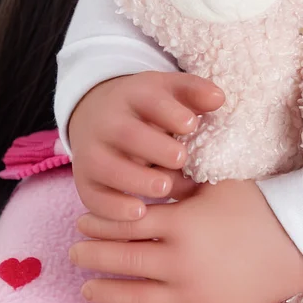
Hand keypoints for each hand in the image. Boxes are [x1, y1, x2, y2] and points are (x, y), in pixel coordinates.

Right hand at [67, 72, 223, 221]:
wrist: (98, 116)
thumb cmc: (148, 108)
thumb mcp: (169, 91)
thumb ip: (194, 92)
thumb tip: (218, 99)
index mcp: (133, 95)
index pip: (150, 99)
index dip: (170, 112)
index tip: (191, 124)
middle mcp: (108, 122)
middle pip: (127, 134)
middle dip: (154, 147)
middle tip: (181, 159)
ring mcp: (91, 151)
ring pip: (106, 166)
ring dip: (135, 179)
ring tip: (165, 188)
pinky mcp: (84, 180)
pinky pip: (92, 196)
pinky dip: (113, 207)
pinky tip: (139, 212)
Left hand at [69, 178, 302, 302]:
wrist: (302, 239)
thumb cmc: (259, 202)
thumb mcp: (214, 184)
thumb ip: (176, 185)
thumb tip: (145, 177)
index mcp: (180, 224)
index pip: (125, 225)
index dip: (100, 223)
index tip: (82, 221)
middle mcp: (180, 263)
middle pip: (122, 261)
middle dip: (92, 256)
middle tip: (74, 252)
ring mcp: (192, 295)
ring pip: (135, 299)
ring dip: (106, 292)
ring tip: (89, 287)